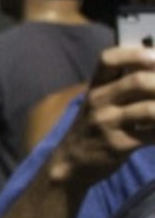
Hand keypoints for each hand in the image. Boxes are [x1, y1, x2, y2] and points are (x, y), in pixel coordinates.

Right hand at [52, 46, 154, 188]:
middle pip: (137, 81)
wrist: (71, 163)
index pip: (108, 59)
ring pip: (150, 110)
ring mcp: (108, 124)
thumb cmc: (93, 127)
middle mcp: (98, 101)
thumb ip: (122, 85)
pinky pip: (153, 135)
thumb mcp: (98, 102)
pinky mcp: (119, 145)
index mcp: (95, 86)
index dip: (136, 54)